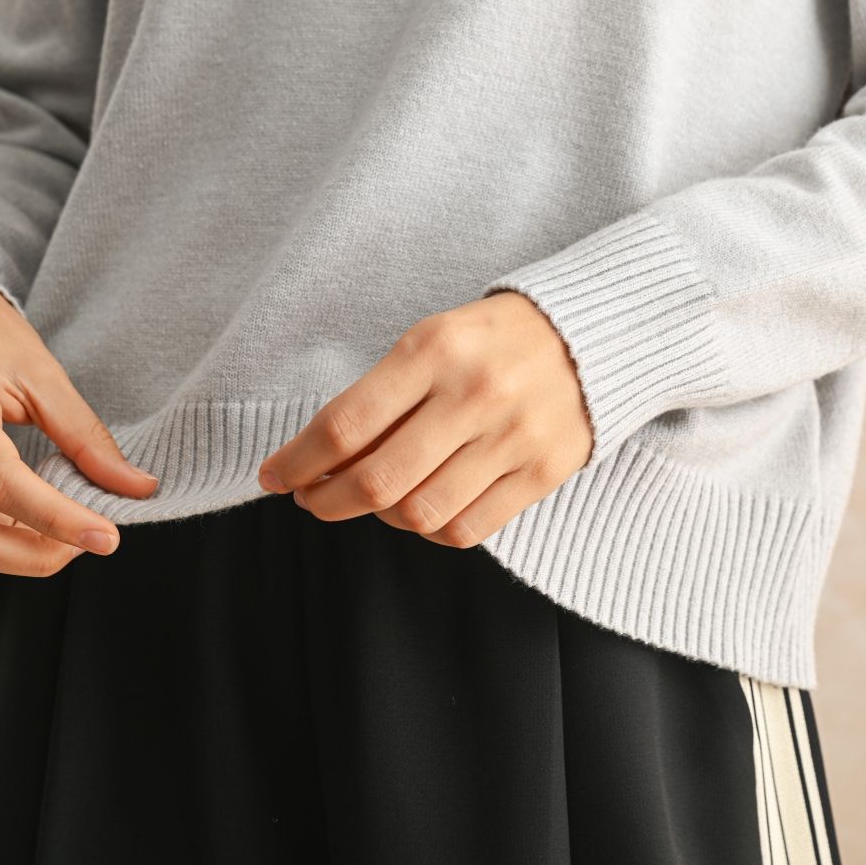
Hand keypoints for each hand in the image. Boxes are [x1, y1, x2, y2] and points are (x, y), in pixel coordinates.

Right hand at [0, 281, 158, 574]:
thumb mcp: (41, 377)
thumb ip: (84, 435)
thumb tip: (135, 486)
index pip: (2, 481)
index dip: (56, 517)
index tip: (106, 537)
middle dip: (39, 552)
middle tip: (93, 535)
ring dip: (21, 552)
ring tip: (70, 526)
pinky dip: (6, 540)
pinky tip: (38, 522)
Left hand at [257, 290, 594, 547]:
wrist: (592, 334)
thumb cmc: (492, 338)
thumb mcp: (433, 339)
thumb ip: (383, 395)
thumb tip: (321, 459)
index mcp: (434, 349)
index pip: (346, 423)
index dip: (298, 460)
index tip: (274, 476)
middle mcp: (473, 393)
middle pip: (377, 480)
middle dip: (327, 500)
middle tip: (311, 498)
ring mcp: (512, 436)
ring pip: (419, 513)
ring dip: (380, 517)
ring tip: (372, 499)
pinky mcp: (542, 471)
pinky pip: (466, 530)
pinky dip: (430, 529)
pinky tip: (420, 508)